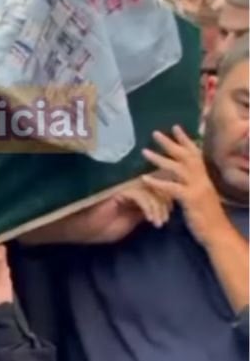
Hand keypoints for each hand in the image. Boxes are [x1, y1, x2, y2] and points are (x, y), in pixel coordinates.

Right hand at [81, 181, 173, 242]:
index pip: (153, 187)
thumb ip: (142, 211)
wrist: (81, 230)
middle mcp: (125, 184)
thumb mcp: (129, 221)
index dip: (165, 199)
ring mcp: (120, 185)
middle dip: (164, 203)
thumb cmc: (100, 227)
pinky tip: (149, 219)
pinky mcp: (116, 189)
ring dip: (157, 208)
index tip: (166, 216)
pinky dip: (148, 207)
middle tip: (163, 220)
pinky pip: (140, 194)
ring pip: (149, 190)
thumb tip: (162, 207)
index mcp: (129, 191)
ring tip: (157, 222)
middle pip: (154, 185)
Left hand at [143, 125, 229, 247]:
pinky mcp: (191, 199)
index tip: (175, 127)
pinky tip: (145, 178)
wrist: (219, 235)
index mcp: (205, 178)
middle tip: (155, 133)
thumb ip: (192, 183)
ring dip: (160, 158)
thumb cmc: (208, 217)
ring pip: (177, 168)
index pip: (195, 154)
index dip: (185, 140)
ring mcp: (197, 188)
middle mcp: (202, 179)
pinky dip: (157, 182)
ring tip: (144, 151)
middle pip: (185, 156)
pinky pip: (171, 187)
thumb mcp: (201, 196)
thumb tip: (181, 174)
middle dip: (170, 143)